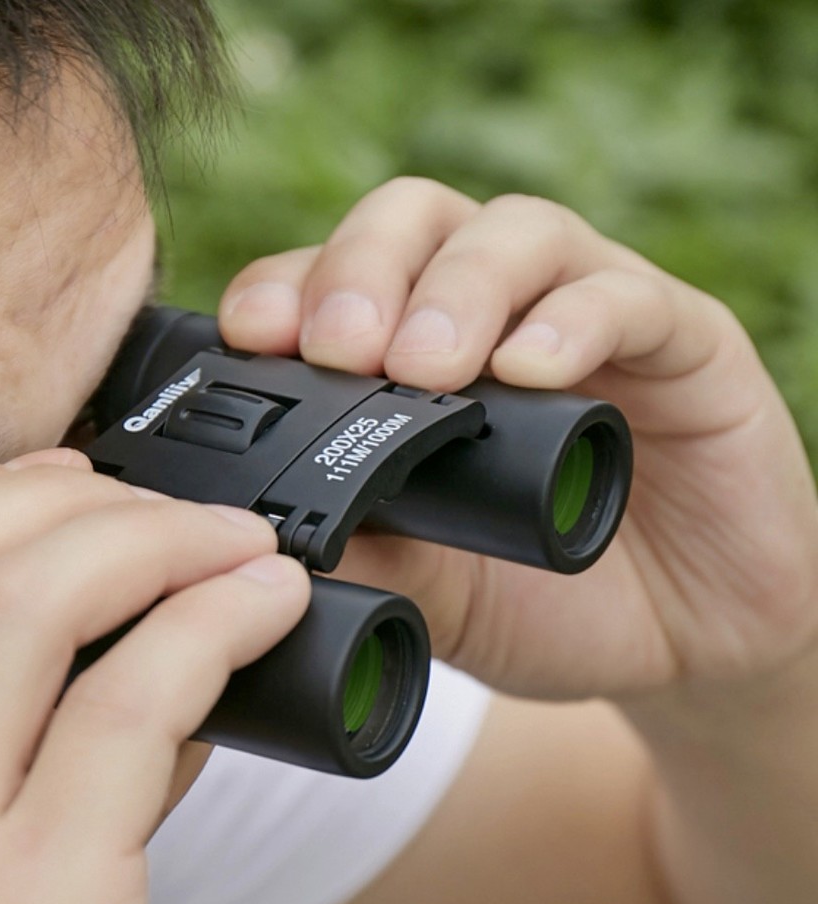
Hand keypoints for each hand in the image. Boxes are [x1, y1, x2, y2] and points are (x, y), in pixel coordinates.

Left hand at [218, 178, 817, 703]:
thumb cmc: (537, 604)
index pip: (333, 277)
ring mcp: (587, 317)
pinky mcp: (685, 342)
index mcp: (411, 357)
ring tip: (423, 368)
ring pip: (518, 232)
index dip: (284, 289)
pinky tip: (528, 372)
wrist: (671, 649)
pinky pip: (629, 298)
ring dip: (459, 289)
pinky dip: (572, 323)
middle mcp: (493, 315)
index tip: (250, 339)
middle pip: (414, 220)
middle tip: (339, 350)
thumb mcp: (428, 585)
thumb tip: (265, 523)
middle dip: (362, 270)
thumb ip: (363, 544)